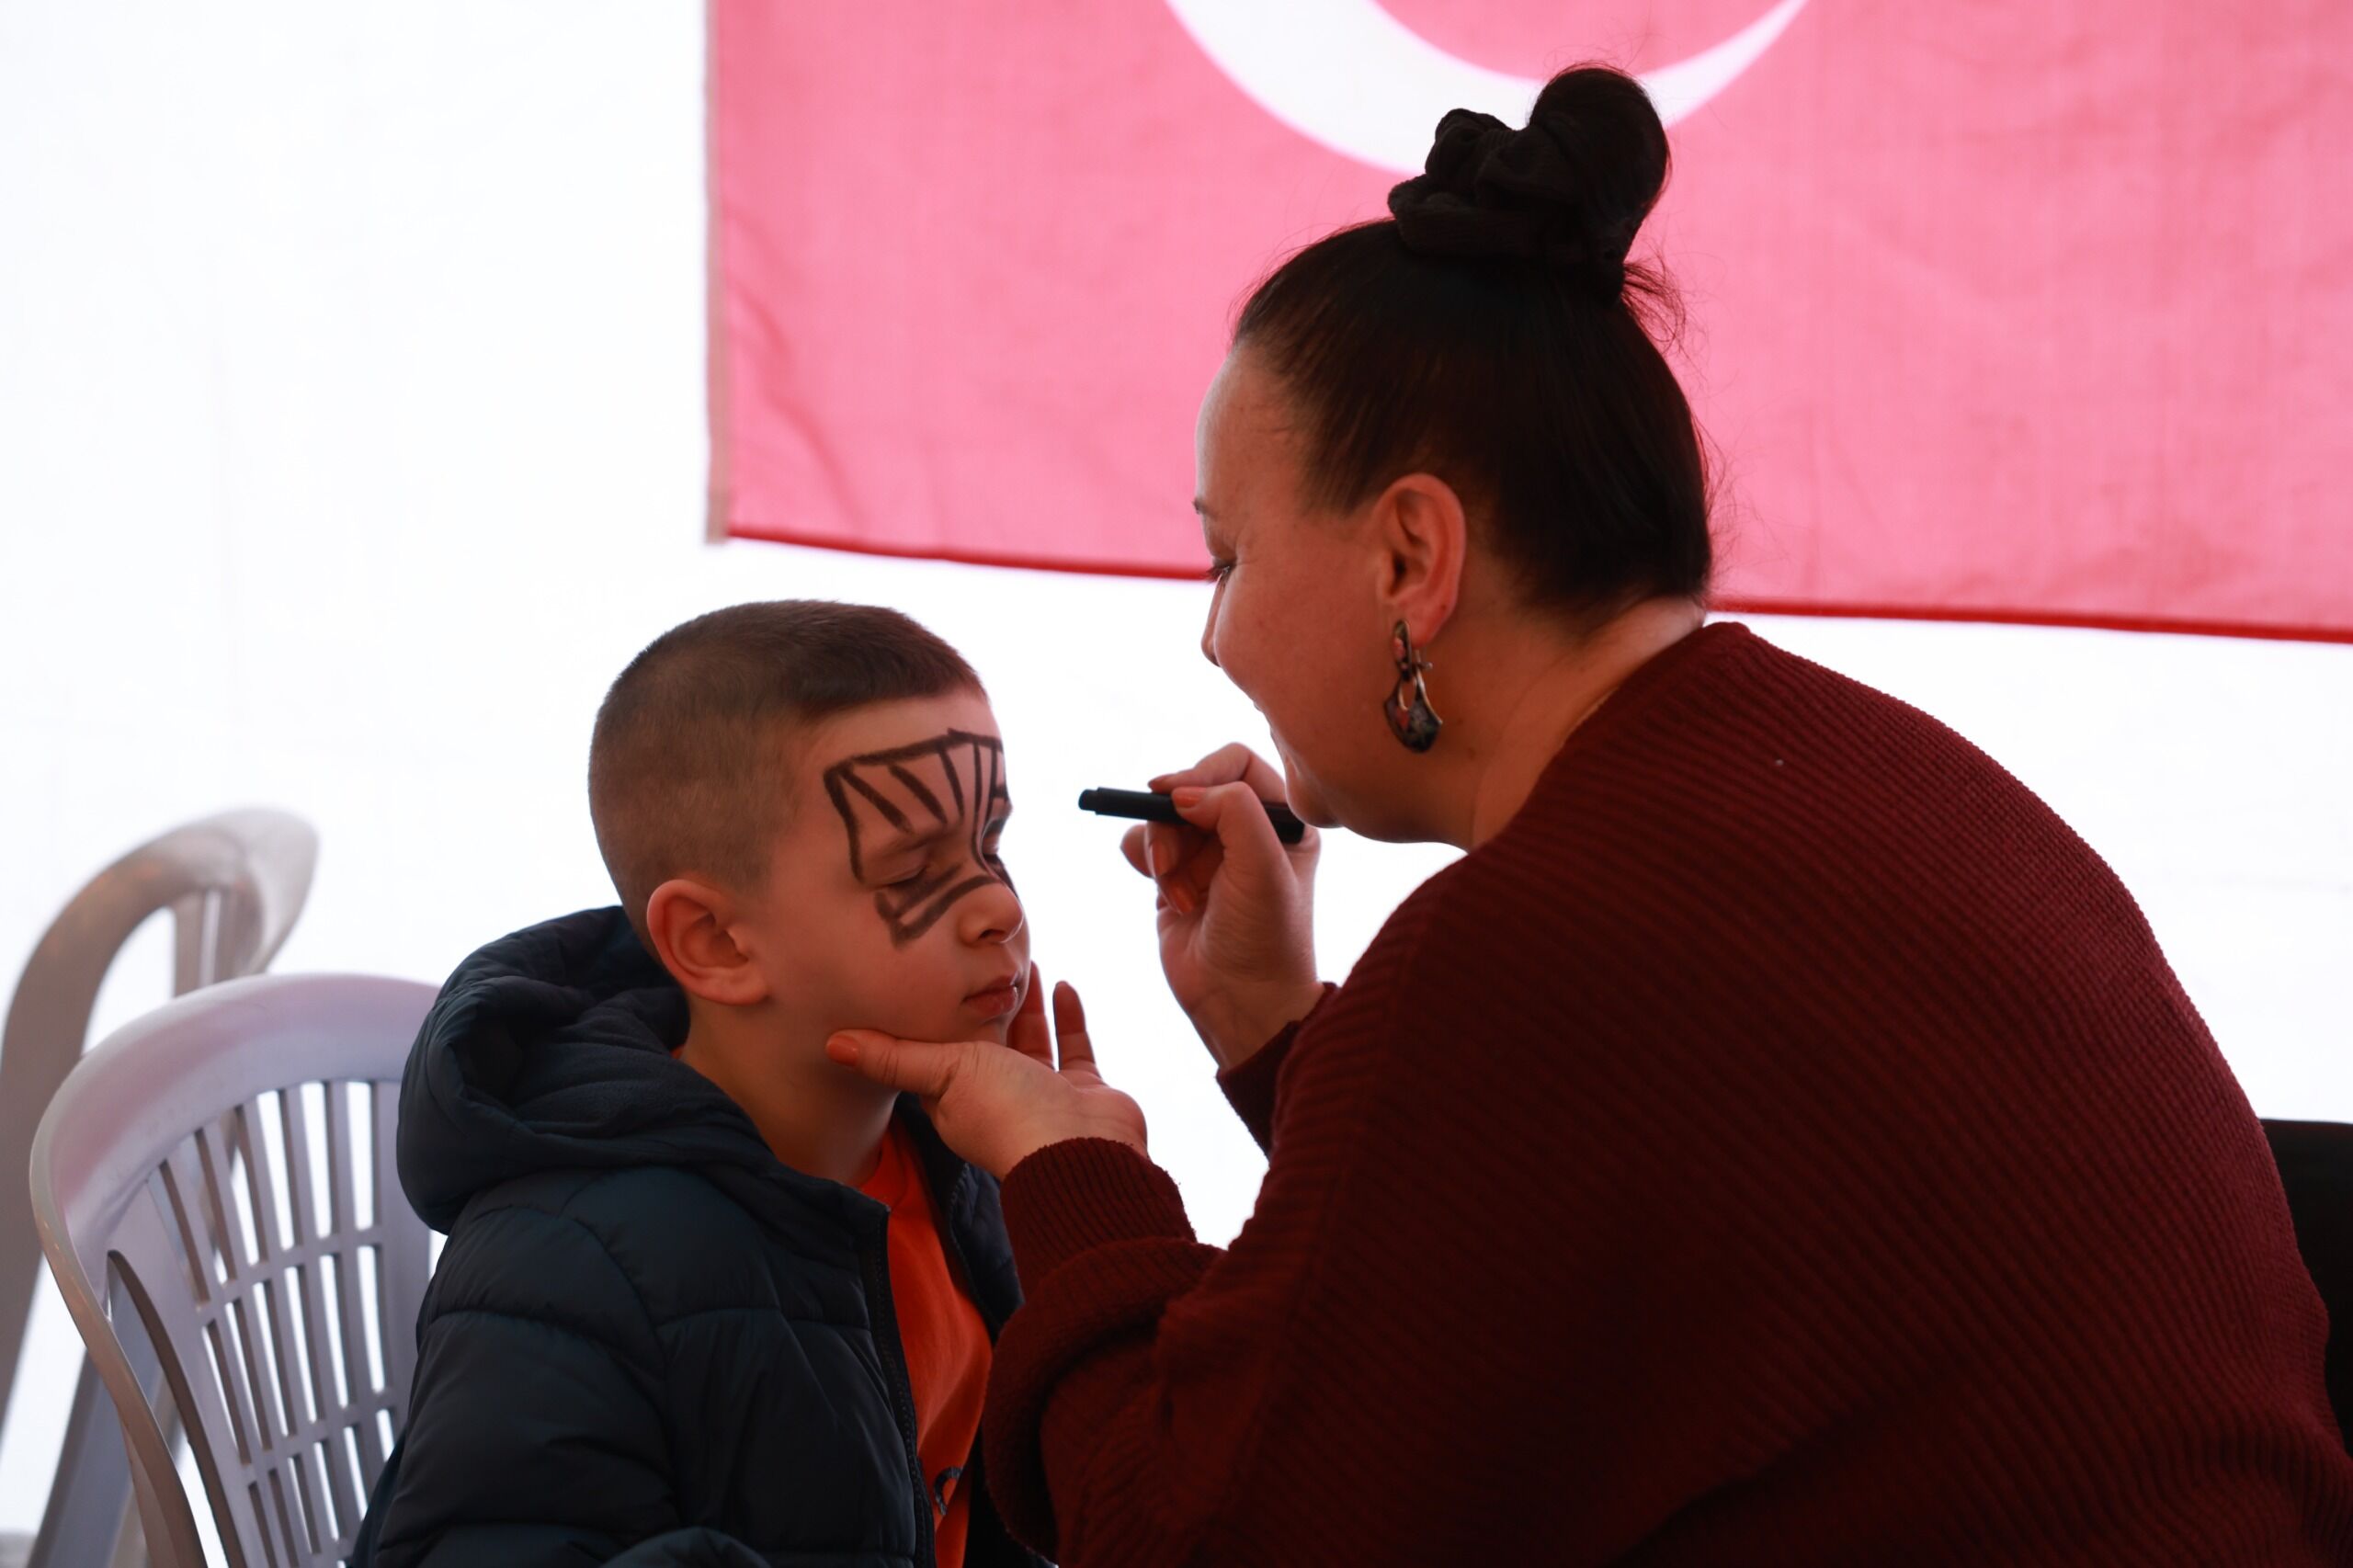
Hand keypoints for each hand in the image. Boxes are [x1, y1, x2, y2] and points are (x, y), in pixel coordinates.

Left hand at [825, 970, 1146, 1179]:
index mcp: (956, 1099)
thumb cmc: (1007, 1113)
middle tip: (982, 962)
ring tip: (1023, 963)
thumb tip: (831, 1044)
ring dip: (1027, 1004)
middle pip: (988, 1042)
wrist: (1080, 1151)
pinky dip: (1067, 1015)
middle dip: (985, 1005)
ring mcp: (1042, 1094)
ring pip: (1031, 1039)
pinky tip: (1062, 984)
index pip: (937, 1056)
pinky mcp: (1080, 1090)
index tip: (931, 981)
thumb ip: (893, 1057)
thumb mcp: (943, 1074)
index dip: (935, 1021)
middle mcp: (998, 1097)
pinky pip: (1072, 1045)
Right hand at [1121, 743, 1325, 1068]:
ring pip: (1162, 817)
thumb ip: (1234, 812)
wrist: (1242, 1004)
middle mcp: (1246, 832)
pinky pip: (1143, 844)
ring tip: (1179, 893)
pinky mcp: (1175, 878)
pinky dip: (1145, 860)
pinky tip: (1166, 893)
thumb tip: (1183, 792)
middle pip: (1191, 788)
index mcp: (1282, 821)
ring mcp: (1209, 855)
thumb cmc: (1266, 940)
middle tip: (1169, 858)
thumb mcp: (1264, 868)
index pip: (1237, 764)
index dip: (1203, 772)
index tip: (1176, 795)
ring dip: (1161, 849)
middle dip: (1175, 821)